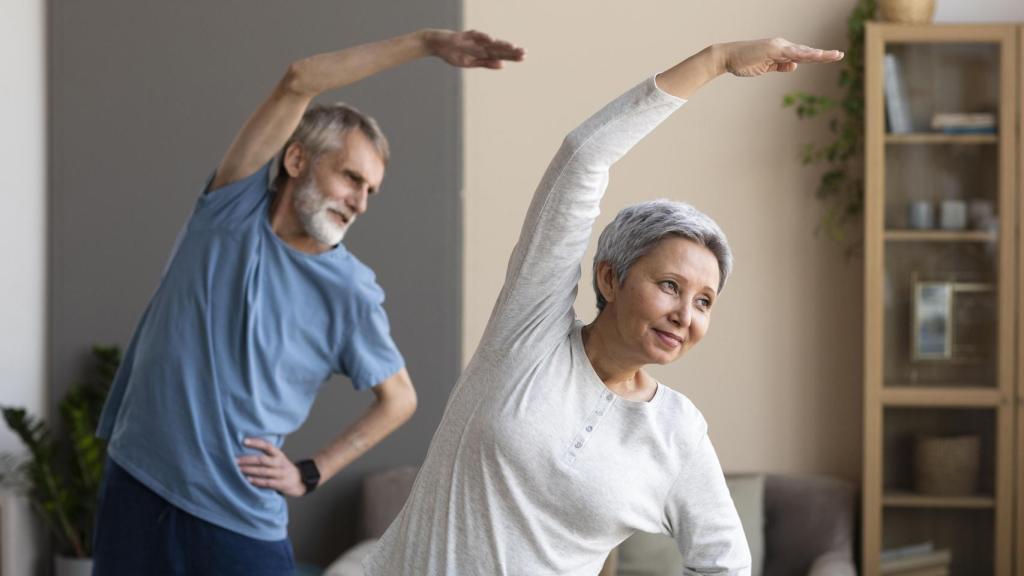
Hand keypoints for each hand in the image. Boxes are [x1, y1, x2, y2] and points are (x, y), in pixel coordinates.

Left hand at [236, 438, 306, 496]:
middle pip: (262, 460)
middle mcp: (280, 463)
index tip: (244, 441)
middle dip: (247, 460)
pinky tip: (247, 480)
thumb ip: (267, 455)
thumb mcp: (279, 458)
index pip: (267, 446)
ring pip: (263, 471)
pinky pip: (267, 482)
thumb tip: (246, 449)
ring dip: (249, 470)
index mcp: (279, 454)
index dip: (256, 443)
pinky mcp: (280, 484)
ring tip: (238, 469)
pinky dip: (257, 481)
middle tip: (235, 460)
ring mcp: (281, 474)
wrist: (300, 481)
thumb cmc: (283, 468)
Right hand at [423, 29, 524, 68]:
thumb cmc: (454, 53)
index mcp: (483, 53)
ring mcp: (474, 40)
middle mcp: (481, 45)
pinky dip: (484, 37)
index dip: (511, 56)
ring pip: (490, 42)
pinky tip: (493, 39)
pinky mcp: (465, 35)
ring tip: (513, 47)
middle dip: (511, 51)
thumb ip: (486, 63)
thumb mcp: (470, 63)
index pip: (500, 55)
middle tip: (525, 53)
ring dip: (501, 44)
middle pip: (498, 49)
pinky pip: (476, 36)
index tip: (524, 57)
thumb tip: (503, 66)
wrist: (437, 44)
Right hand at [716, 38, 842, 76]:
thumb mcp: (765, 68)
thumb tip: (795, 66)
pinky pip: (792, 53)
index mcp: (781, 51)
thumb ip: (780, 67)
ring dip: (818, 54)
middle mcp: (782, 46)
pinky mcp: (773, 49)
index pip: (802, 55)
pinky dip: (804, 54)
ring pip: (803, 52)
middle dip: (823, 55)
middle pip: (806, 52)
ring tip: (834, 55)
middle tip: (840, 55)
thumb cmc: (744, 62)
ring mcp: (778, 47)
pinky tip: (815, 55)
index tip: (830, 57)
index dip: (816, 57)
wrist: (728, 57)